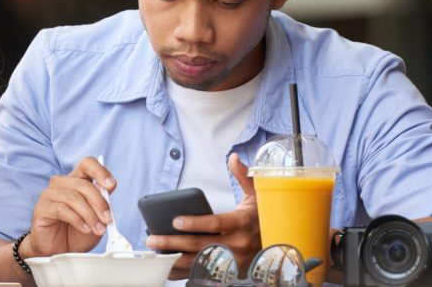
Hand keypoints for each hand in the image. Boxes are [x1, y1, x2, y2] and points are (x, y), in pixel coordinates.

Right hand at [25, 156, 114, 257]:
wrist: (61, 251)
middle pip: (83, 184)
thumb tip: (107, 191)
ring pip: (73, 197)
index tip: (111, 186)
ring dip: (89, 215)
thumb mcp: (97, 218)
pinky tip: (84, 228)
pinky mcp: (41, 208)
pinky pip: (62, 209)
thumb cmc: (77, 233)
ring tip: (97, 229)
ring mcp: (49, 194)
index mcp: (77, 180)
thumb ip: (102, 204)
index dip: (100, 171)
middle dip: (99, 203)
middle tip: (107, 219)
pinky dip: (77, 220)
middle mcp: (62, 184)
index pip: (87, 164)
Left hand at [146, 153, 260, 279]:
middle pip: (201, 245)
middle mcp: (239, 245)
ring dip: (175, 260)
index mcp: (243, 223)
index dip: (195, 223)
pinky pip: (204, 274)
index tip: (175, 221)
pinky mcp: (230, 272)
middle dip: (174, 243)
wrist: (279, 242)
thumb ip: (244, 175)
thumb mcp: (257, 194)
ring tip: (155, 253)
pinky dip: (184, 273)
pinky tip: (168, 268)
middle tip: (152, 238)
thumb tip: (234, 157)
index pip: (216, 224)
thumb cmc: (262, 215)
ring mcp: (234, 262)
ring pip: (200, 263)